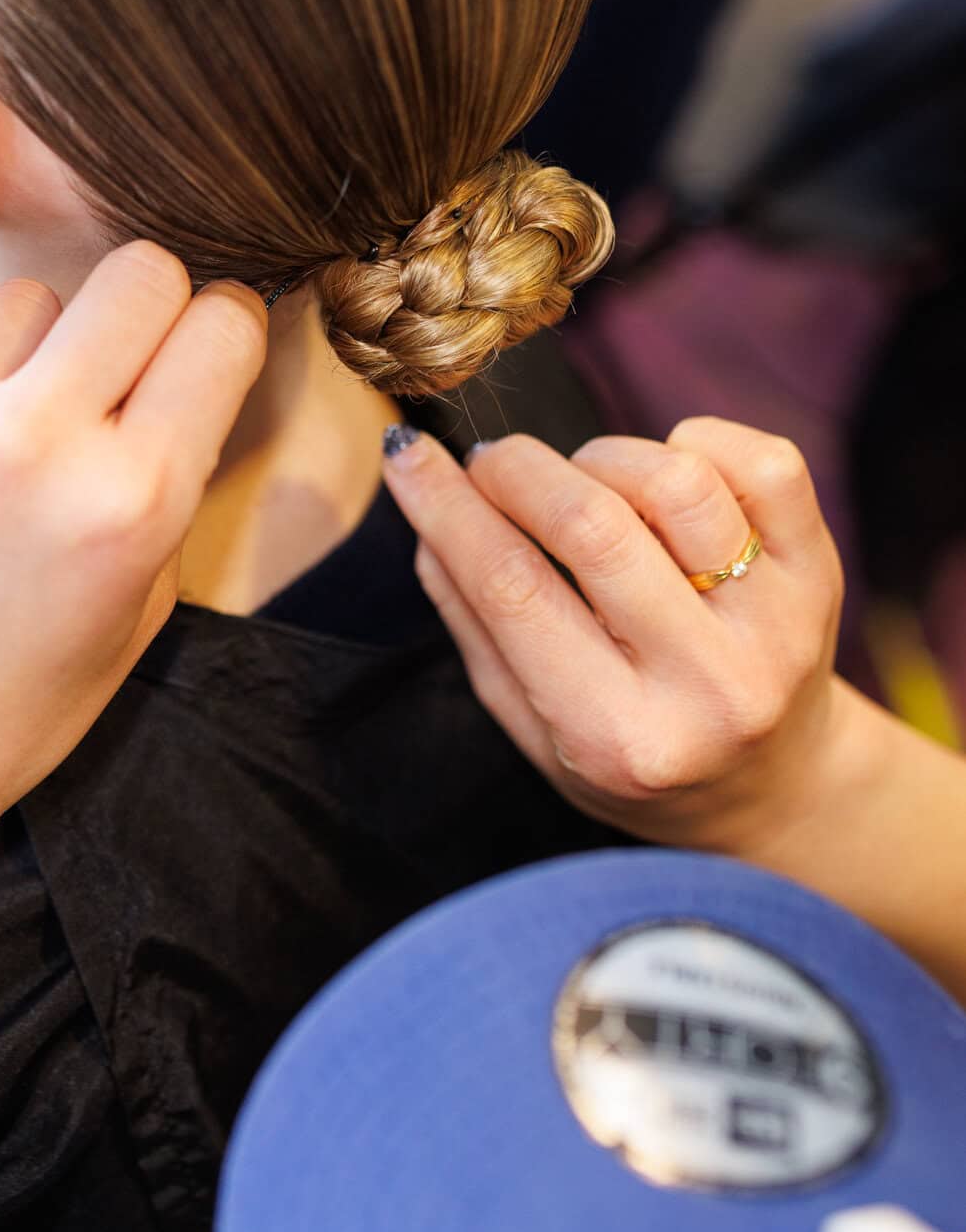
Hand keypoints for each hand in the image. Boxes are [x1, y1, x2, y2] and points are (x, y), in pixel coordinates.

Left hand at [0, 245, 266, 970]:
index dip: (222, 333)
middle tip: (116, 377)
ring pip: (26, 298)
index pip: (220, 325)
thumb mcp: (137, 609)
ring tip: (8, 440)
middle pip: (136, 273)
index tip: (203, 355)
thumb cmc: (8, 706)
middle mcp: (30, 442)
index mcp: (129, 503)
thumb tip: (183, 359)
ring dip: (35, 351)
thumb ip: (170, 478)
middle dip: (144, 315)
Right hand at [382, 416, 848, 854]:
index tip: (409, 457)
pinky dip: (700, 442)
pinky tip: (668, 479)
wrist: (774, 789)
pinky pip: (764, 462)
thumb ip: (476, 625)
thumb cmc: (634, 754)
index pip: (512, 589)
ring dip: (605, 458)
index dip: (447, 508)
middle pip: (591, 525)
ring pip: (676, 480)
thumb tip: (426, 516)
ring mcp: (777, 628)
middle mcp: (707, 686)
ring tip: (586, 486)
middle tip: (490, 465)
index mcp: (618, 736)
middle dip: (516, 470)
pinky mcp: (823, 576)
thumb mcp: (534, 726)